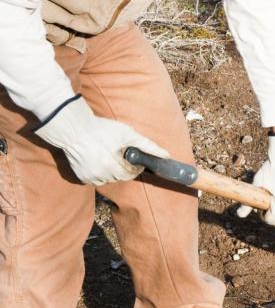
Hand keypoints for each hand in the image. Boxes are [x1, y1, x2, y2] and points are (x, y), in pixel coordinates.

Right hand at [35, 96, 169, 185]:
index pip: (133, 173)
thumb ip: (148, 146)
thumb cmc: (103, 129)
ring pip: (109, 179)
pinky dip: (99, 172)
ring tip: (106, 155)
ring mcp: (91, 177)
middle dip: (123, 167)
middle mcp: (103, 174)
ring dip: (111, 171)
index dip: (134, 165)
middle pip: (122, 177)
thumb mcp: (128, 134)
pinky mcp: (82, 178)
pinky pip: (97, 179)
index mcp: (115, 165)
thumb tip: (166, 155)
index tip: (129, 155)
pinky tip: (96, 159)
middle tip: (117, 153)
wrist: (74, 128)